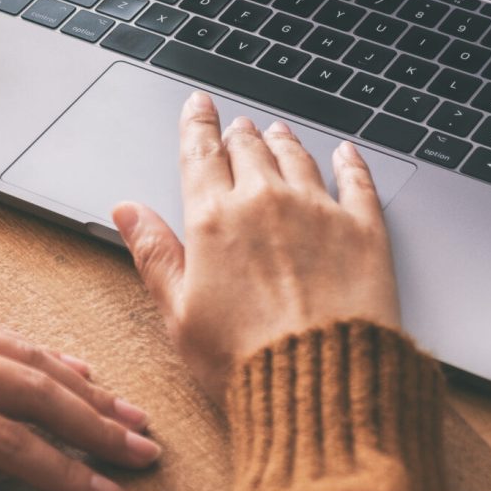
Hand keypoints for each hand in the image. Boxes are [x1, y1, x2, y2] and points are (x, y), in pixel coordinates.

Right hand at [113, 92, 399, 403]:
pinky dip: (349, 160)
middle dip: (239, 134)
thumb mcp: (179, 314)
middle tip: (237, 127)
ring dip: (284, 141)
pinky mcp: (363, 227)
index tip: (198, 105)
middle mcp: (266, 201)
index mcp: (216, 219)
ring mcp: (318, 209)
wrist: (322, 384)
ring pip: (297, 156)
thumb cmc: (244, 362)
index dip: (197, 124)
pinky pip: (356, 179)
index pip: (201, 153)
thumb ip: (154, 253)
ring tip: (278, 132)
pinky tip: (346, 152)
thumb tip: (128, 212)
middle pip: (250, 149)